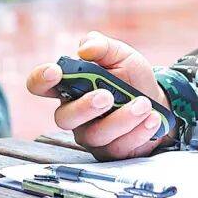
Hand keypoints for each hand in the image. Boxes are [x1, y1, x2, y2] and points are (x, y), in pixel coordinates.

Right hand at [26, 31, 173, 160]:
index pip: (40, 85)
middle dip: (84, 107)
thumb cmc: (131, 77)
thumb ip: (102, 46)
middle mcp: (73, 112)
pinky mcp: (110, 151)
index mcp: (69, 85)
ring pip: (95, 134)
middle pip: (63, 117)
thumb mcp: (121, 55)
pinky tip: (152, 118)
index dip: (41, 79)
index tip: (55, 71)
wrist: (157, 101)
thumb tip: (84, 49)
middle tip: (106, 96)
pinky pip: (118, 147)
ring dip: (121, 119)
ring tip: (143, 104)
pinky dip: (138, 131)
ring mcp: (90, 134)